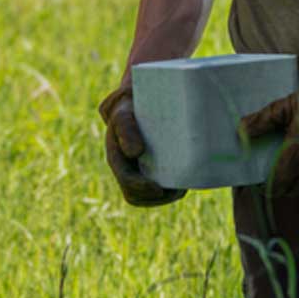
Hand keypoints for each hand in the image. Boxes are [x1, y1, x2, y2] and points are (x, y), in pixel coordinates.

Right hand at [98, 85, 186, 207]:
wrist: (139, 100)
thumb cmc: (131, 107)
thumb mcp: (125, 113)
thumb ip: (126, 129)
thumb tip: (135, 152)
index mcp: (116, 157)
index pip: (127, 181)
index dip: (142, 188)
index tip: (158, 188)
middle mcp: (124, 167)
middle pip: (136, 194)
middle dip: (157, 197)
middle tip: (178, 191)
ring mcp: (137, 170)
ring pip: (147, 196)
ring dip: (165, 197)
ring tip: (181, 188)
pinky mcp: (150, 170)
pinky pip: (158, 190)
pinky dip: (169, 191)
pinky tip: (182, 184)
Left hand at [240, 74, 298, 194]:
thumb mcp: (285, 106)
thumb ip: (262, 120)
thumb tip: (240, 130)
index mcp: (295, 151)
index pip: (277, 182)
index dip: (267, 187)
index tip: (260, 184)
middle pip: (290, 189)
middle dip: (279, 188)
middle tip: (271, 180)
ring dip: (294, 186)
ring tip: (286, 178)